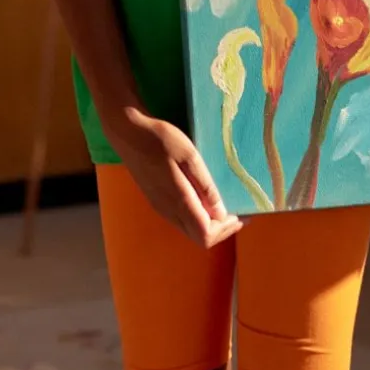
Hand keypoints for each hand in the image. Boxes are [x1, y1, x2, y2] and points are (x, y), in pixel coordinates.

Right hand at [110, 108, 242, 249]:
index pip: (206, 235)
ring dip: (210, 224)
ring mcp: (161, 207)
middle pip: (199, 237)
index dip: (226, 230)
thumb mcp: (188, 155)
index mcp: (179, 200)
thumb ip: (204, 185)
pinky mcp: (156, 201)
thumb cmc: (160, 139)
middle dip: (222, 230)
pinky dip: (198, 217)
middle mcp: (169, 211)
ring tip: (226, 206)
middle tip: (239, 212)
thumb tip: (221, 213)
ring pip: (190, 230)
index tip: (242, 214)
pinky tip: (205, 200)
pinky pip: (182, 220)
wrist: (128, 132)